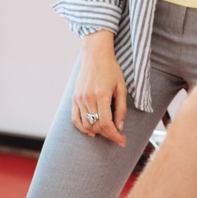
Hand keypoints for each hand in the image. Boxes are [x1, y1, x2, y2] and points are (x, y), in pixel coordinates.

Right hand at [71, 30, 126, 145]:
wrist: (95, 56)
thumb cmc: (111, 70)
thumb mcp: (121, 88)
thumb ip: (121, 108)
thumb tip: (119, 126)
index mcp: (101, 95)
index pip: (106, 123)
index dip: (115, 135)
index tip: (122, 141)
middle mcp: (87, 98)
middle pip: (96, 125)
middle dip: (108, 135)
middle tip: (119, 137)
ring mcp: (79, 98)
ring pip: (86, 124)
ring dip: (97, 132)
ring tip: (108, 132)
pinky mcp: (74, 97)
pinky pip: (75, 118)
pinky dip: (82, 128)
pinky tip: (91, 132)